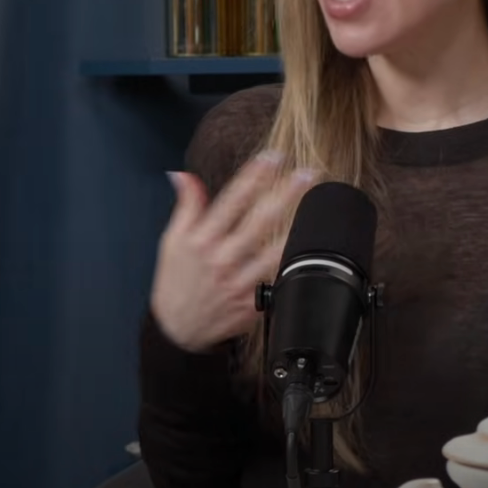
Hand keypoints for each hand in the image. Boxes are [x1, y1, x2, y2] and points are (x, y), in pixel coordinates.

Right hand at [150, 152, 317, 352]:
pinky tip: (307, 247)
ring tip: (316, 208)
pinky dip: (289, 262)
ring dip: (295, 226)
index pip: (232, 199)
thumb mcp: (172, 241)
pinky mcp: (251, 301)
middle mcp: (221, 258)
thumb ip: (185, 206)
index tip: (273, 157)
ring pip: (273, 250)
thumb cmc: (175, 283)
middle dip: (284, 194)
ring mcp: (238, 281)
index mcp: (202, 239)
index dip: (254, 176)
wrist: (177, 330)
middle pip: (259, 220)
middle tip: (306, 174)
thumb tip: (184, 176)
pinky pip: (275, 279)